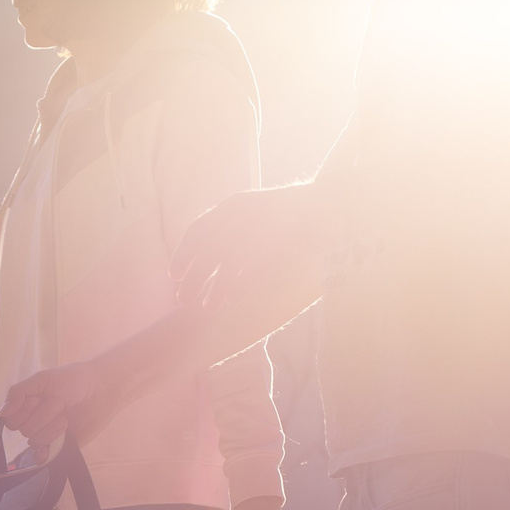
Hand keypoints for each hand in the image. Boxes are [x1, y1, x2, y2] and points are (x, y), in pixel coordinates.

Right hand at [0, 359, 111, 458]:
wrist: (103, 389)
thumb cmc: (74, 379)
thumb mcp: (42, 379)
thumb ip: (18, 392)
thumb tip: (1, 413)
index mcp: (27, 405)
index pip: (10, 419)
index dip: (24, 410)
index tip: (39, 398)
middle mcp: (34, 421)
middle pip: (22, 430)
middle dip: (42, 415)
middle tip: (59, 403)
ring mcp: (46, 435)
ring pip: (34, 440)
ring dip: (53, 426)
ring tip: (66, 415)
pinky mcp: (59, 447)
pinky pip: (42, 457)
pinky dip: (43, 454)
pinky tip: (49, 448)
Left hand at [173, 183, 321, 308]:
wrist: (335, 203)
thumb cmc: (292, 217)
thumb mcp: (255, 217)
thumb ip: (231, 235)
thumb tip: (203, 263)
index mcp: (236, 205)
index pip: (198, 229)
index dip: (182, 254)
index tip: (174, 276)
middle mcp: (246, 211)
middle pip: (208, 249)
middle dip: (194, 278)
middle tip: (182, 300)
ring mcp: (264, 222)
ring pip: (229, 261)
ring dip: (216, 286)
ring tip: (208, 307)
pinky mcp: (283, 237)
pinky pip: (253, 266)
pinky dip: (240, 284)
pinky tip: (232, 300)